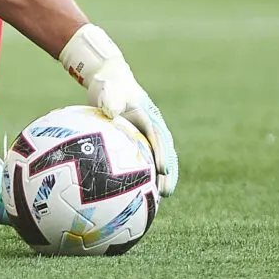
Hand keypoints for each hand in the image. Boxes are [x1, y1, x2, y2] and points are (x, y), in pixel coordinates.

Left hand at [60, 24, 178, 196]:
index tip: (162, 169)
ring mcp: (148, 134)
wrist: (112, 80)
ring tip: (161, 198)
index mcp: (148, 116)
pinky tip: (142, 192)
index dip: (161, 153)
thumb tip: (110, 112)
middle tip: (166, 192)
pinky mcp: (140, 140)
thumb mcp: (111, 90)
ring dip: (163, 177)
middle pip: (166, 152)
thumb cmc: (111, 85)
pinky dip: (148, 174)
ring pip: (161, 158)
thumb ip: (111, 100)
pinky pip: (147, 159)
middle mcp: (153, 127)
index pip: (157, 137)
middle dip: (169, 173)